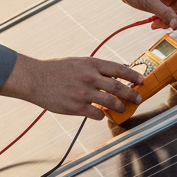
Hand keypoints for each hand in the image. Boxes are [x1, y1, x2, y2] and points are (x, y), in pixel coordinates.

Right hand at [0, 53, 144, 120]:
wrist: (34, 78)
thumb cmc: (54, 70)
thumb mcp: (77, 62)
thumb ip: (93, 68)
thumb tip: (112, 74)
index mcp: (90, 64)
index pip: (118, 69)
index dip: (133, 75)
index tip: (141, 80)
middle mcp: (89, 77)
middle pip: (118, 87)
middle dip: (131, 94)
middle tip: (138, 99)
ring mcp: (84, 93)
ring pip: (111, 102)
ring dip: (120, 107)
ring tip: (123, 108)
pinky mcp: (77, 107)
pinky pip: (97, 114)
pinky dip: (102, 115)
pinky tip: (101, 114)